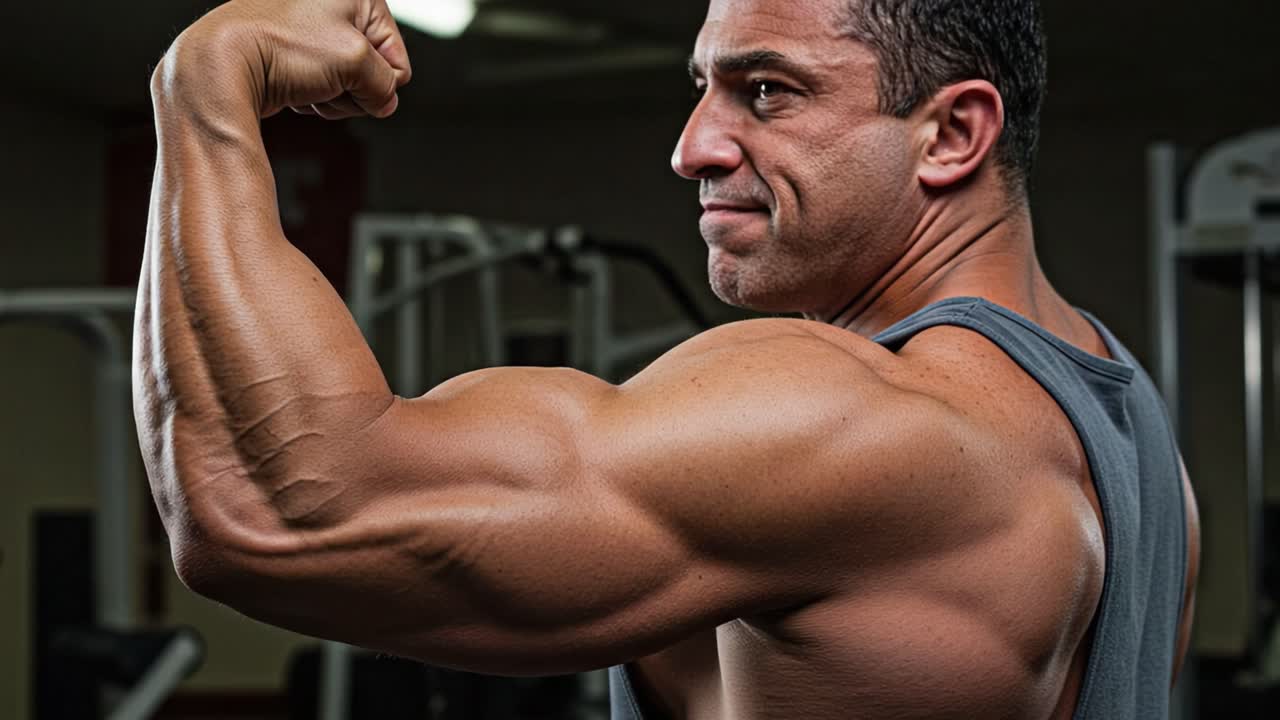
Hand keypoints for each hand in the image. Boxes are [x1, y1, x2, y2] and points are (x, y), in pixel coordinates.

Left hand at [158, 0, 412, 119]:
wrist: (222, 64)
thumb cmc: (278, 47)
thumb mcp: (355, 61)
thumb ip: (385, 85)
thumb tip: (384, 101)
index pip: (397, 58)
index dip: (380, 79)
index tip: (352, 76)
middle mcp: (333, 8)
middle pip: (372, 73)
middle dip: (352, 88)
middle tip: (325, 81)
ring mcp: (310, 33)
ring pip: (347, 85)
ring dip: (331, 96)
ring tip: (305, 83)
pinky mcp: (292, 56)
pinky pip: (322, 88)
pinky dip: (312, 97)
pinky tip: (293, 88)